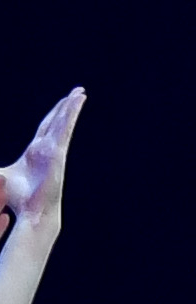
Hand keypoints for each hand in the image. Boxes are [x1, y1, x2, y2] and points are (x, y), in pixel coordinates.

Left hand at [0, 87, 77, 229]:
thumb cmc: (17, 198)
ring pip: (63, 122)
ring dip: (71, 106)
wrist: (31, 211)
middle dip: (65, 107)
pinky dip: (71, 113)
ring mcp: (54, 149)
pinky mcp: (58, 150)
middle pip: (56, 121)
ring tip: (80, 92)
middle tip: (76, 93)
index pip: (45, 129)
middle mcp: (46, 148)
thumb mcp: (0, 175)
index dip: (53, 115)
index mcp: (34, 152)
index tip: (61, 105)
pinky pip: (65, 127)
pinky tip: (76, 101)